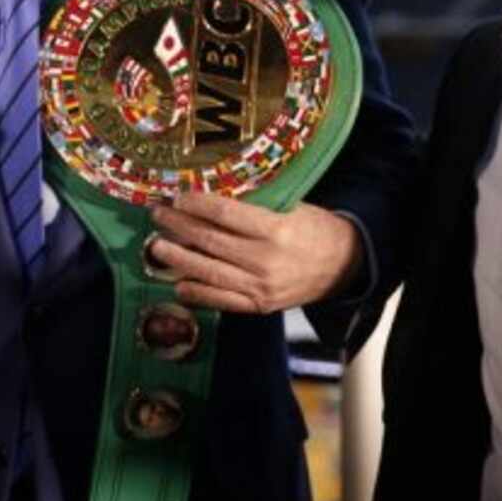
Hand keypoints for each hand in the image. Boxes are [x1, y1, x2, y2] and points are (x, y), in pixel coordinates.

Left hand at [147, 192, 362, 313]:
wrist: (345, 265)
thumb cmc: (315, 229)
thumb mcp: (291, 207)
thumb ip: (254, 205)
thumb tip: (210, 193)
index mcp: (276, 230)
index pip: (225, 214)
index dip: (196, 204)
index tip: (177, 195)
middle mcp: (266, 261)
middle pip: (210, 241)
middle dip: (178, 226)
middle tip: (158, 215)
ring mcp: (261, 288)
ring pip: (209, 272)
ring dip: (178, 258)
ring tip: (157, 246)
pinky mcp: (260, 307)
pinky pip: (222, 301)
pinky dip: (197, 292)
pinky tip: (178, 282)